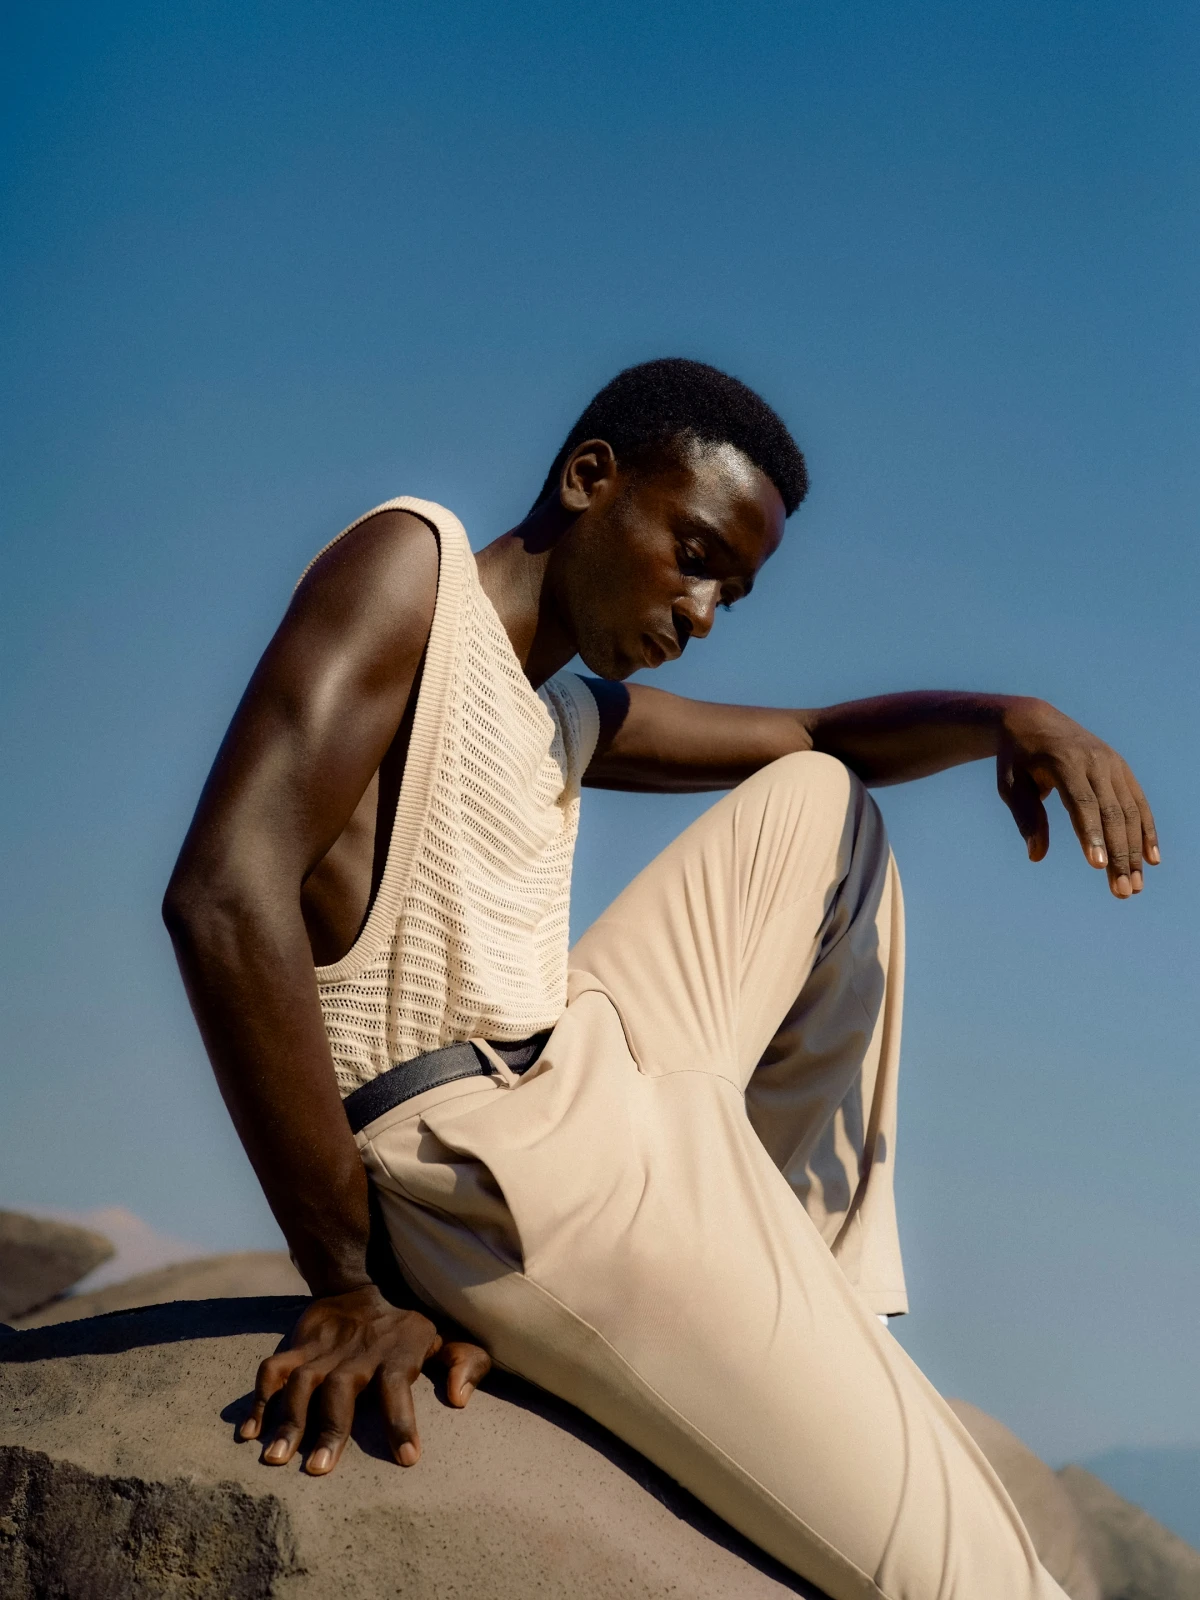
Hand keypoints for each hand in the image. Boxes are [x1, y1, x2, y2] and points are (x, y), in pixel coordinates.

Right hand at [237, 1285, 491, 1474]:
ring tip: (276, 1459)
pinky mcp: (298, 1343)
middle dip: (331, 1427)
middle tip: (319, 1470)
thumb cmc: (412, 1327)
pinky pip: (273, 1369)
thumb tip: (458, 1399)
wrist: (366, 1278)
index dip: (403, 1419)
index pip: (400, 1384)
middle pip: (342, 1387)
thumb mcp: (448, 1337)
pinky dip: (258, 1399)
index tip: (407, 1459)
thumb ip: (467, 1362)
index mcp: (399, 1351)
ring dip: (288, 1419)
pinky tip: (249, 1433)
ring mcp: (324, 1347)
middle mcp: (359, 1350)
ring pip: (301, 1380)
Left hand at [996, 699, 1159, 897]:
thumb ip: (1026, 817)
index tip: (1097, 866)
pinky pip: (1138, 803)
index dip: (1091, 835)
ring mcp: (1113, 764)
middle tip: (1123, 892)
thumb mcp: (1010, 785)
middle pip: (1112, 813)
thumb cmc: (1017, 759)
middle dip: (1119, 855)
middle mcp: (1096, 761)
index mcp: (1065, 762)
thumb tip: (1036, 856)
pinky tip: (1151, 860)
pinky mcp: (1122, 770)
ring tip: (1134, 886)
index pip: (1082, 803)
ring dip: (1135, 851)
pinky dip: (1146, 831)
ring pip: (1130, 812)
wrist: (1034, 720)